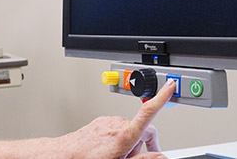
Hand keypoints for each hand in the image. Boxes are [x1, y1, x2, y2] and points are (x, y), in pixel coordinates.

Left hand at [61, 79, 175, 158]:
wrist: (66, 154)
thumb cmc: (89, 158)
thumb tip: (160, 156)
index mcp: (125, 135)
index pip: (148, 111)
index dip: (162, 97)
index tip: (170, 86)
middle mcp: (117, 123)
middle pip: (143, 129)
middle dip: (143, 144)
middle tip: (133, 158)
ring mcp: (108, 121)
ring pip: (130, 130)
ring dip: (130, 143)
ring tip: (116, 155)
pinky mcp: (101, 121)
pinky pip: (117, 128)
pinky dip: (119, 138)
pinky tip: (109, 149)